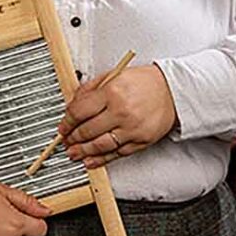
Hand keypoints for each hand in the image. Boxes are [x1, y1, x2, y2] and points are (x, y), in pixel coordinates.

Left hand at [60, 64, 176, 168]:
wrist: (173, 90)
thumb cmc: (144, 82)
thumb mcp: (114, 75)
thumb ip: (91, 88)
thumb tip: (72, 104)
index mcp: (112, 92)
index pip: (80, 111)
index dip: (67, 122)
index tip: (62, 127)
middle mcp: (121, 112)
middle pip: (87, 130)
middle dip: (72, 138)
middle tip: (65, 141)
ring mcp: (132, 128)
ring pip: (100, 145)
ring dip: (83, 151)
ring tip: (73, 153)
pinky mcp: (141, 141)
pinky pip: (117, 154)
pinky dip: (101, 159)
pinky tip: (91, 160)